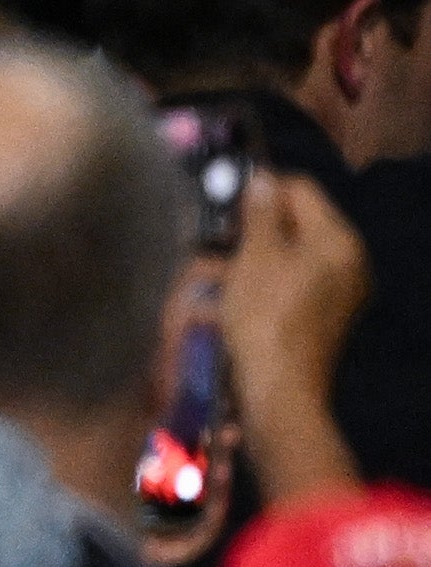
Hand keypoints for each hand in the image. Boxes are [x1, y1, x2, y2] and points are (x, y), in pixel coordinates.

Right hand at [225, 170, 371, 430]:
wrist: (280, 389)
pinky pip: (296, 283)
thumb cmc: (265, 318)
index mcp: (338, 240)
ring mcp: (342, 291)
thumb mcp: (255, 258)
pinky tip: (235, 297)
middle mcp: (350, 261)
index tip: (224, 206)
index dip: (261, 190)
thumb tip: (263, 178)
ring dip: (254, 256)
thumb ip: (261, 214)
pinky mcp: (327, 316)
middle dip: (255, 228)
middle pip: (299, 223)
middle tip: (215, 240)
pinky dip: (266, 282)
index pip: (302, 190)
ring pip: (293, 255)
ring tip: (217, 271)